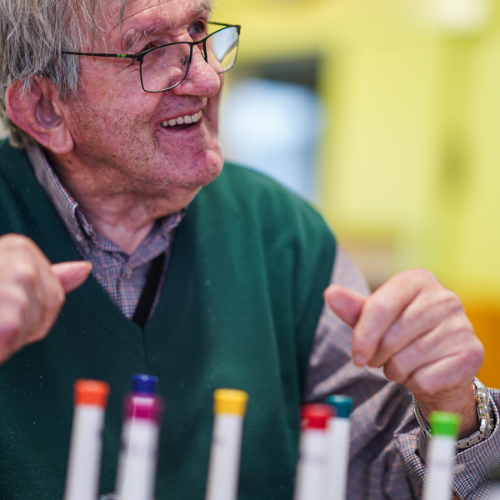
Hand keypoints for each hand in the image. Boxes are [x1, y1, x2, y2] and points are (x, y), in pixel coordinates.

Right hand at [0, 234, 90, 363]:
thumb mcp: (10, 279)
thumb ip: (49, 277)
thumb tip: (85, 269)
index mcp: (21, 249)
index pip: (55, 299)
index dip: (33, 317)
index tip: (6, 311)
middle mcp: (16, 259)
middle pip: (40, 314)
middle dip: (18, 329)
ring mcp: (7, 284)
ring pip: (20, 326)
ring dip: (3, 338)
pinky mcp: (4, 316)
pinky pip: (8, 331)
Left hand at [325, 269, 483, 435]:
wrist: (439, 365)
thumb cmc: (400, 336)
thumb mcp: (374, 320)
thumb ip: (352, 308)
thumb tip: (330, 293)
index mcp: (417, 280)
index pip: (379, 307)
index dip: (363, 336)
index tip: (356, 356)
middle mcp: (444, 297)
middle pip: (392, 336)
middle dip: (378, 356)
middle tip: (380, 359)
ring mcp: (462, 325)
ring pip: (408, 360)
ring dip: (395, 371)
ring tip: (401, 364)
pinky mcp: (472, 354)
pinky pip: (426, 379)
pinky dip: (415, 384)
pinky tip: (421, 374)